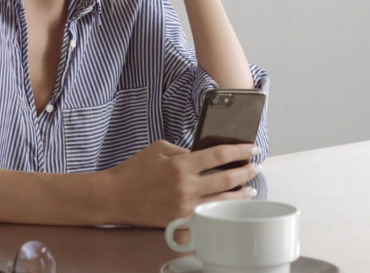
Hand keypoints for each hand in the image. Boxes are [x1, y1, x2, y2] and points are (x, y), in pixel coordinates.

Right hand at [104, 140, 260, 226]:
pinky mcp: (179, 221)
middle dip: (246, 173)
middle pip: (227, 178)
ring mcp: (183, 206)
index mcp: (181, 164)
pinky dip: (219, 211)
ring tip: (249, 190)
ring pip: (221, 200)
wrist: (114, 196)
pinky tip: (227, 208)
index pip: (219, 155)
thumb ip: (184, 150)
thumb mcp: (159, 148)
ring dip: (239, 194)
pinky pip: (206, 216)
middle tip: (255, 168)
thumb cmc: (134, 170)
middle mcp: (185, 186)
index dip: (240, 151)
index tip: (252, 149)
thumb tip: (205, 156)